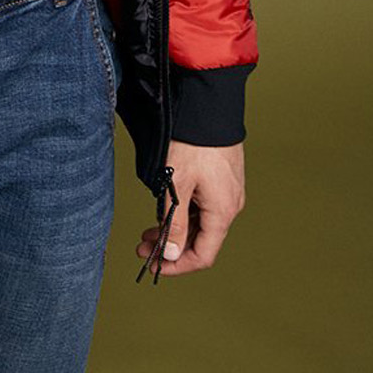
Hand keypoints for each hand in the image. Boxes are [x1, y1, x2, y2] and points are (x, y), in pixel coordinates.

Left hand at [135, 140, 245, 275]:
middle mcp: (230, 205)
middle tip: (142, 247)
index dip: (176, 266)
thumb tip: (171, 256)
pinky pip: (204, 206)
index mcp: (222, 212)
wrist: (209, 106)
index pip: (202, 255)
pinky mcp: (223, 179)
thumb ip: (174, 223)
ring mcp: (228, 192)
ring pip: (201, 223)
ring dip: (176, 230)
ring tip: (149, 230)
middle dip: (171, 247)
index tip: (153, 265)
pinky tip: (165, 209)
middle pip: (201, 240)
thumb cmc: (192, 143)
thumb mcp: (176, 185)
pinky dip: (184, 213)